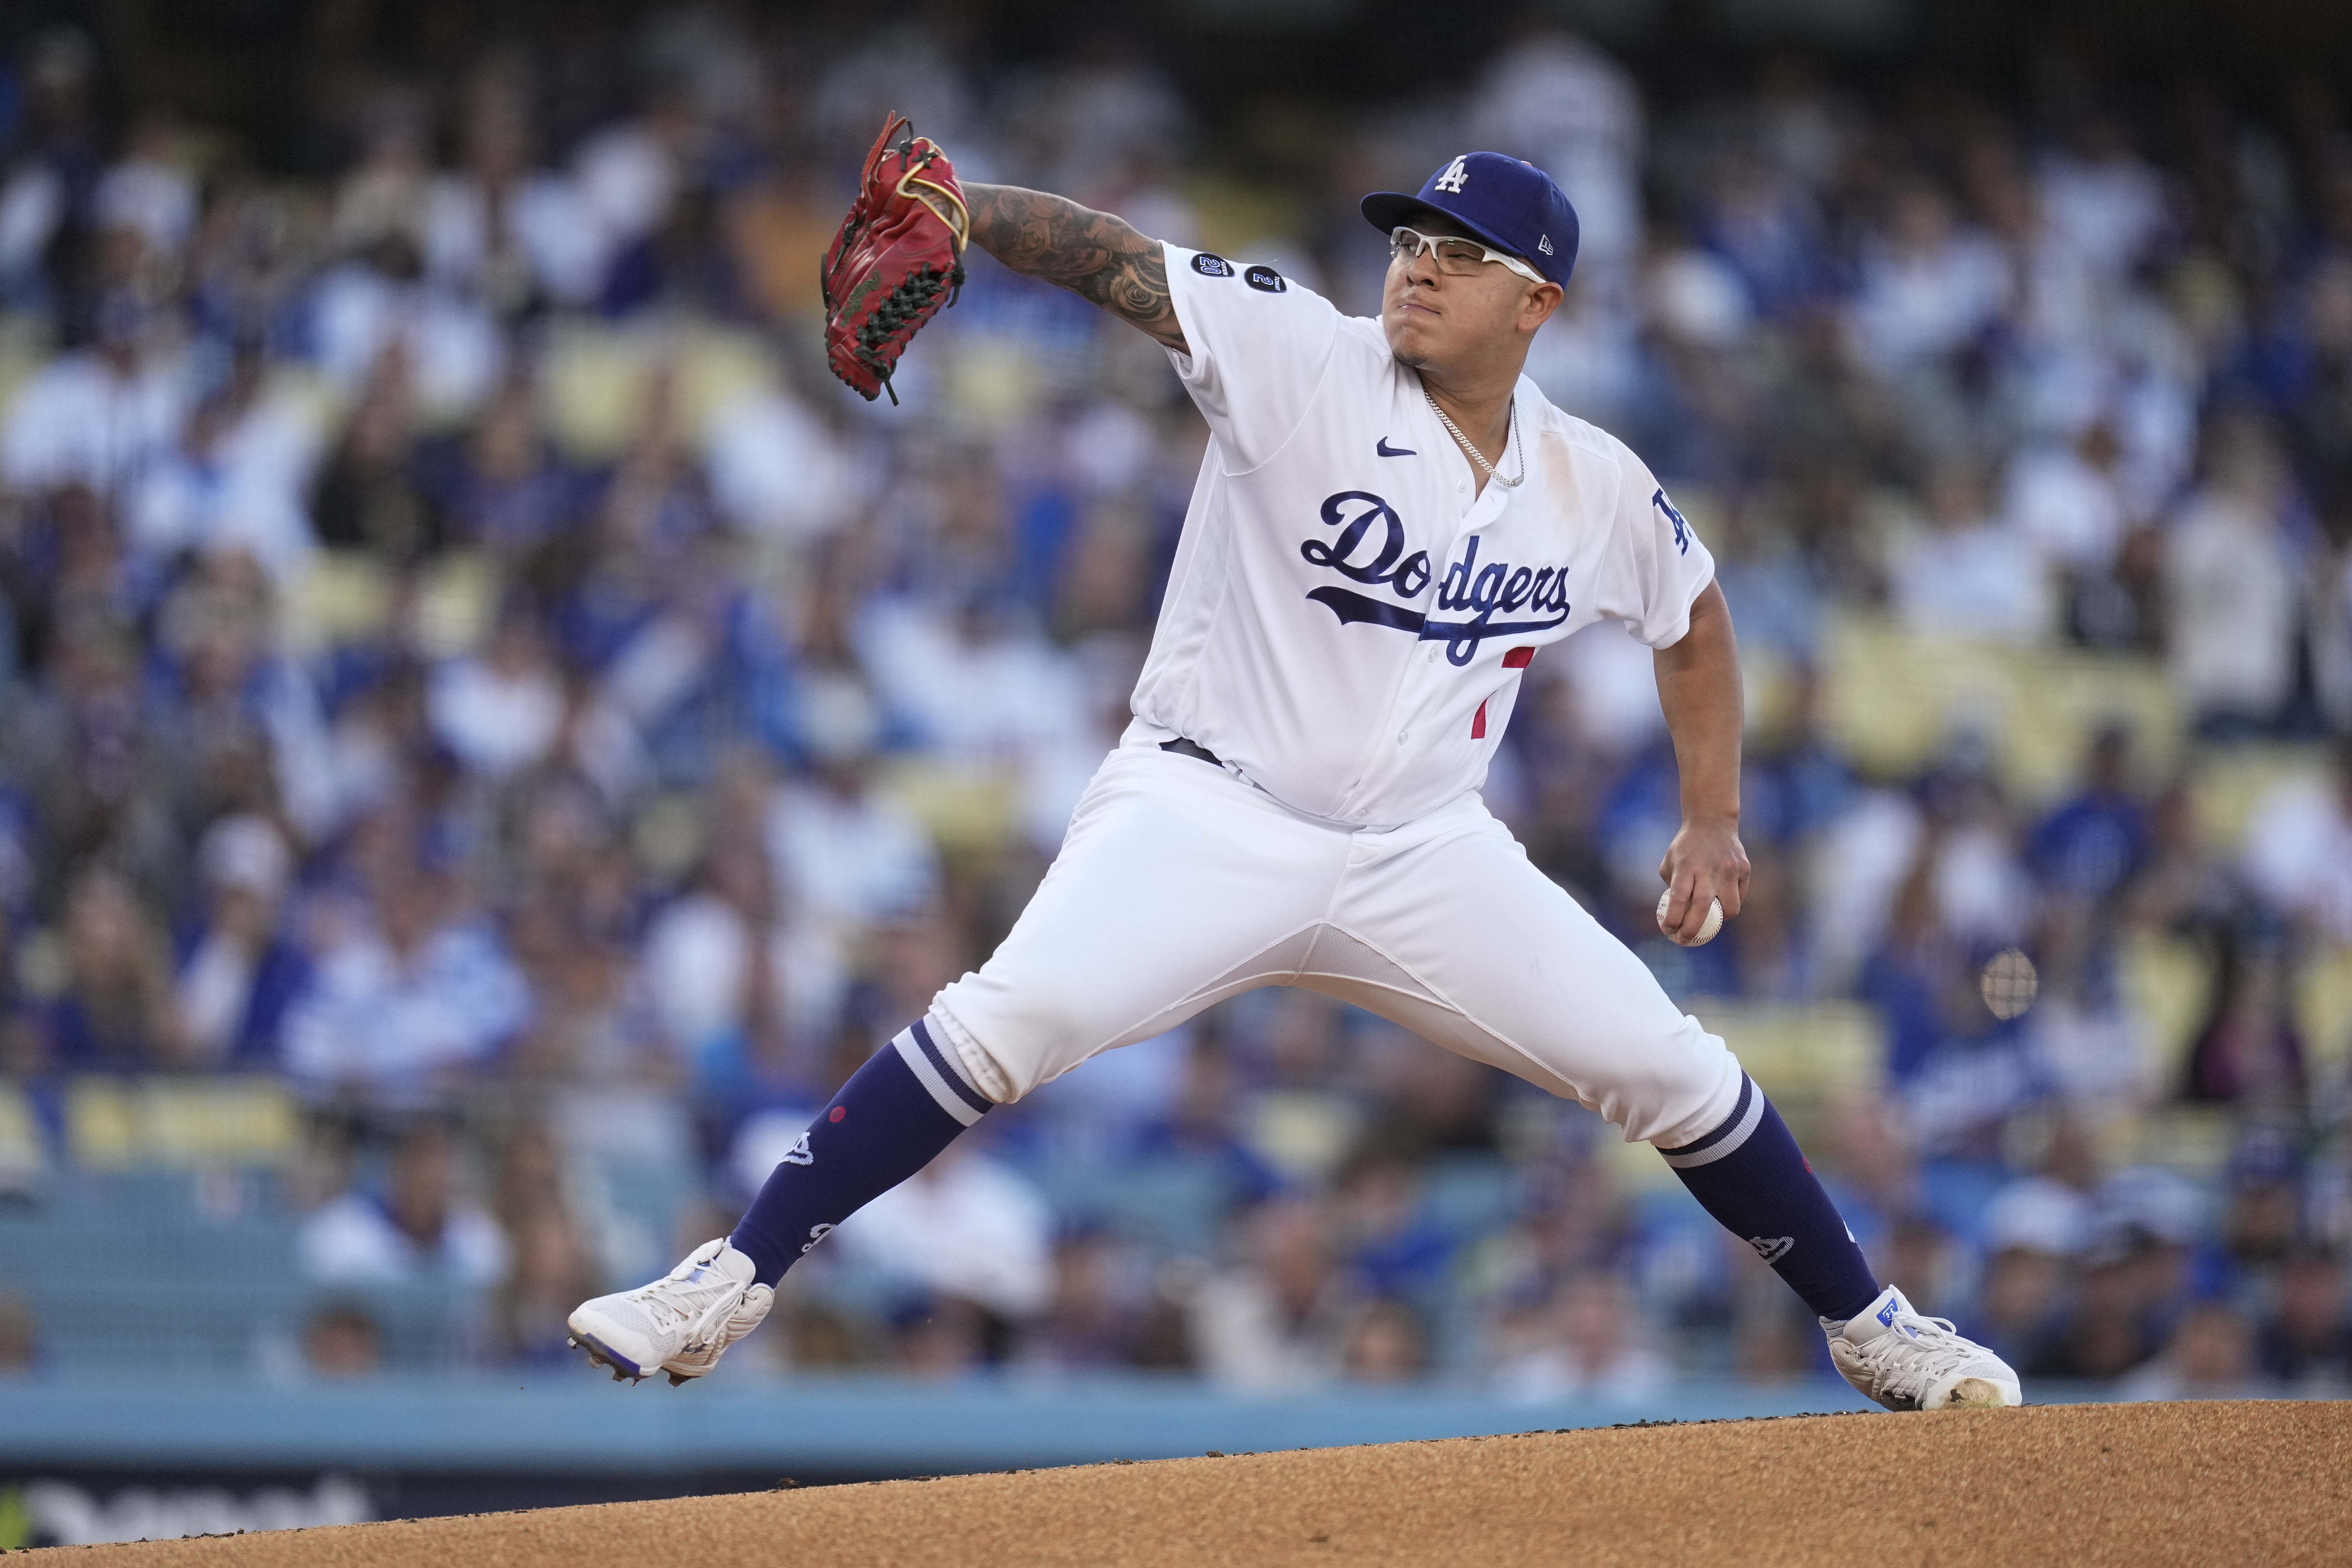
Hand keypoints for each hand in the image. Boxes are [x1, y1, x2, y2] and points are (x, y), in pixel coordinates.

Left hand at [1656, 817, 1748, 945]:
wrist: (1713, 822)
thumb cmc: (1686, 848)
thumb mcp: (1670, 861)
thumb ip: (1672, 887)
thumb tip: (1674, 915)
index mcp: (1686, 866)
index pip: (1678, 897)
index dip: (1673, 918)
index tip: (1668, 930)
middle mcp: (1709, 868)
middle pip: (1702, 906)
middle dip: (1692, 929)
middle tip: (1685, 940)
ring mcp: (1730, 869)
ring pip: (1730, 908)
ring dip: (1718, 920)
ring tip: (1708, 921)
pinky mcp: (1744, 870)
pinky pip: (1739, 897)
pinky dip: (1729, 904)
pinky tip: (1721, 901)